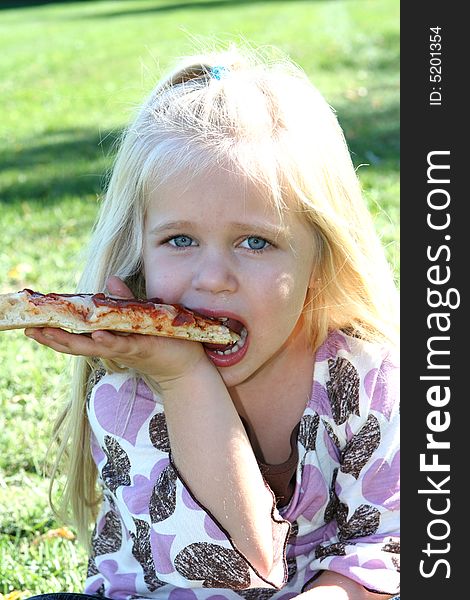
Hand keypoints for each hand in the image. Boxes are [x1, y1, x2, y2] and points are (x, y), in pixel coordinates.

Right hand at [24, 276, 211, 386]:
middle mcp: (112, 345)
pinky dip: (108, 342)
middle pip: (76, 344)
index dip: (56, 330)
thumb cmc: (164, 339)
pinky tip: (95, 336)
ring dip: (70, 342)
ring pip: (92, 347)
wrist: (188, 362)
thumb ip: (123, 302)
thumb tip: (109, 281)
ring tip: (47, 334)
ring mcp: (125, 349)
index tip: (33, 323)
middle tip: (29, 331)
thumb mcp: (140, 316)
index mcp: (109, 337)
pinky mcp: (141, 349)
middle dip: (52, 338)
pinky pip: (121, 345)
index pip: (77, 334)